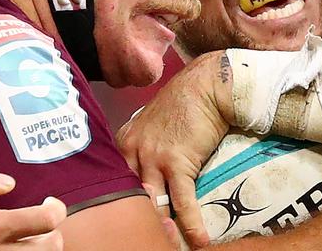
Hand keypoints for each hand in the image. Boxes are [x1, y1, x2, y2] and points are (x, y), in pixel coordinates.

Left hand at [116, 52, 229, 249]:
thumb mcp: (152, 125)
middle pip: (129, 194)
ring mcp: (153, 156)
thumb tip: (145, 176)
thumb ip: (144, 148)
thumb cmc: (182, 104)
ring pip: (152, 201)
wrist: (205, 86)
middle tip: (139, 238)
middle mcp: (133, 150)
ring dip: (160, 225)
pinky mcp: (177, 161)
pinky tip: (199, 239)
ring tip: (167, 244)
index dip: (120, 202)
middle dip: (134, 219)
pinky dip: (191, 222)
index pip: (116, 180)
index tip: (123, 221)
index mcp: (125, 142)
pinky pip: (182, 199)